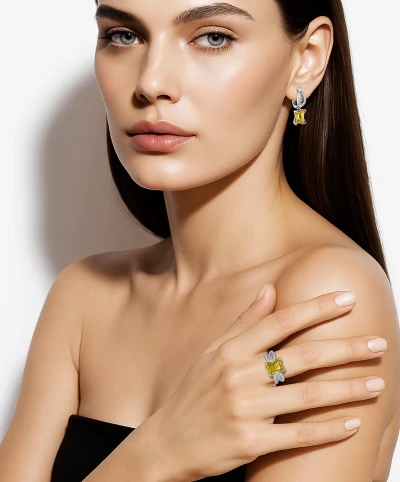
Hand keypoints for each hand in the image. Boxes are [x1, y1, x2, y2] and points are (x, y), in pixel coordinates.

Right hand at [151, 285, 386, 480]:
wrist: (168, 441)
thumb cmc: (194, 393)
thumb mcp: (214, 352)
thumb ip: (245, 322)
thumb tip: (270, 288)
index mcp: (231, 350)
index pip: (282, 321)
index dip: (316, 308)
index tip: (347, 299)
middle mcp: (239, 376)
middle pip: (303, 356)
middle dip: (346, 347)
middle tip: (379, 343)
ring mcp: (245, 410)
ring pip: (308, 396)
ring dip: (347, 390)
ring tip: (378, 383)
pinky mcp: (251, 442)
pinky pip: (298, 435)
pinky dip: (328, 431)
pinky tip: (353, 424)